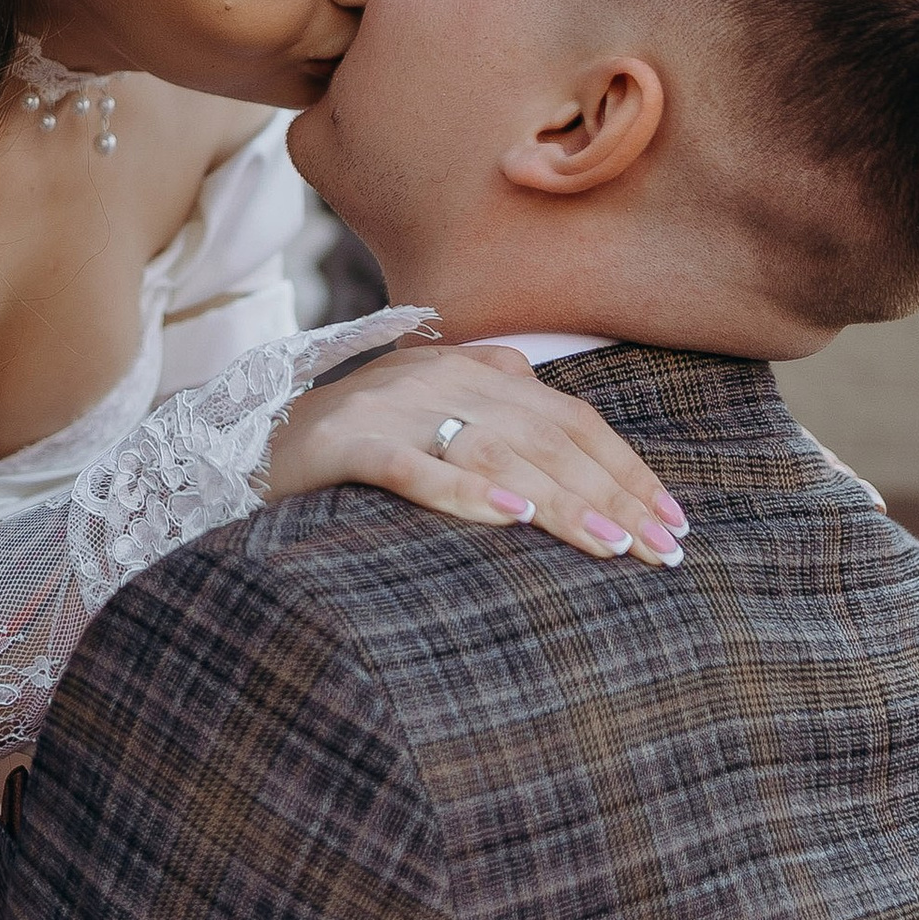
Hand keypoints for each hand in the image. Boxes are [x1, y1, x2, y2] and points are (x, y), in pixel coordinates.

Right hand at [264, 344, 686, 567]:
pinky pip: (412, 468)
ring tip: (610, 545)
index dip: (627, 469)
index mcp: (469, 369)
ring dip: (559, 501)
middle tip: (660, 550)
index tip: (673, 521)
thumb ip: (480, 386)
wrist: (245, 444)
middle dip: (611, 497)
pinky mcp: (342, 445)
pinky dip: (463, 491)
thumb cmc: (349, 440)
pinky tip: (509, 518)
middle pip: (545, 439)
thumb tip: (538, 381)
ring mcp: (388, 408)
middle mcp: (437, 378)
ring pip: (494, 453)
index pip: (569, 419)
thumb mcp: (421, 401)